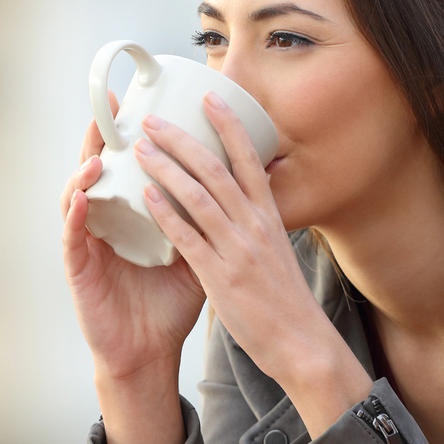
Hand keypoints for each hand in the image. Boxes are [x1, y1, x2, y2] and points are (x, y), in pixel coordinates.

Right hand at [60, 91, 207, 383]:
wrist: (148, 353)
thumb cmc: (168, 305)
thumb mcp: (196, 256)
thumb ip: (209, 224)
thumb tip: (247, 191)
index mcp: (132, 217)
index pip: (128, 167)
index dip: (131, 135)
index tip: (142, 100)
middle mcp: (106, 223)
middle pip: (100, 171)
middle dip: (102, 138)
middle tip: (110, 108)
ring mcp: (89, 244)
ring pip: (78, 196)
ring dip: (86, 171)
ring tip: (98, 153)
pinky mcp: (79, 271)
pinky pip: (73, 237)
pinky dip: (75, 214)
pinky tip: (82, 197)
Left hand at [135, 95, 364, 419]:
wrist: (303, 344)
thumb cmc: (287, 303)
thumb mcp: (278, 253)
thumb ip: (257, 227)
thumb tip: (241, 206)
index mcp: (270, 218)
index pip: (249, 160)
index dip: (230, 126)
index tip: (211, 98)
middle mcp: (255, 226)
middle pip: (216, 169)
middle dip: (183, 139)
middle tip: (154, 120)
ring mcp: (238, 249)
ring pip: (199, 195)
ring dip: (167, 167)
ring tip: (141, 147)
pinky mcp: (221, 276)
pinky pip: (189, 236)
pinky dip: (166, 212)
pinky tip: (146, 194)